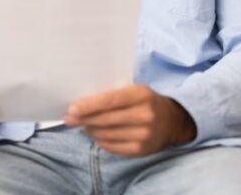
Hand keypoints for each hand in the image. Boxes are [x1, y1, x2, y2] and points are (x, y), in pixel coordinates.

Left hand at [64, 84, 195, 156]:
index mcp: (142, 94)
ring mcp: (144, 135)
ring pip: (106, 134)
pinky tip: (96, 134)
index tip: (72, 108)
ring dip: (90, 129)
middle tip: (69, 118)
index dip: (89, 106)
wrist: (171, 121)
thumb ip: (112, 94)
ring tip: (83, 124)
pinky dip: (100, 140)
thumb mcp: (133, 90)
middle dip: (84, 119)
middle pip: (106, 119)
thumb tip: (81, 104)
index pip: (110, 101)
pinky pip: (112, 147)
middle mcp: (145, 115)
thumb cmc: (144, 101)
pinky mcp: (141, 150)